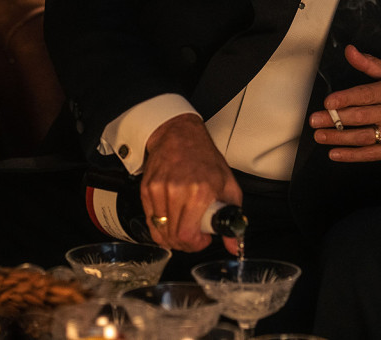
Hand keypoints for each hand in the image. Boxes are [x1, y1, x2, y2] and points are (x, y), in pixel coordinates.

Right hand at [140, 114, 242, 254]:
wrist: (180, 135)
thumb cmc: (205, 157)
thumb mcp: (228, 184)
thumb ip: (233, 217)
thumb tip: (233, 244)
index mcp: (199, 192)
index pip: (187, 235)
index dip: (195, 245)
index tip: (203, 239)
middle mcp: (177, 191)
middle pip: (172, 236)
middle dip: (186, 244)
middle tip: (194, 236)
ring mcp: (159, 190)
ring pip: (159, 230)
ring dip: (171, 236)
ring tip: (183, 227)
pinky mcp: (146, 189)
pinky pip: (149, 220)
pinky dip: (160, 226)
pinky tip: (171, 219)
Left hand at [308, 45, 380, 161]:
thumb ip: (370, 64)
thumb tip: (350, 51)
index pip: (367, 94)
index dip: (346, 99)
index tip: (328, 102)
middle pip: (362, 117)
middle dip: (335, 119)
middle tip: (315, 120)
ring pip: (364, 137)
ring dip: (338, 138)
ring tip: (319, 136)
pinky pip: (371, 154)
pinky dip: (351, 155)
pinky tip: (335, 153)